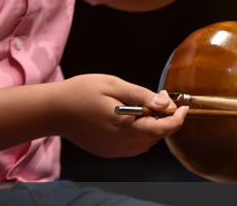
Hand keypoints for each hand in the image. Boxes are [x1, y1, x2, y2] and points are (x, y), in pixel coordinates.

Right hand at [53, 74, 186, 157]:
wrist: (53, 111)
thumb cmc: (81, 92)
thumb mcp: (113, 85)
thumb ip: (141, 95)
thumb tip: (164, 102)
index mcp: (125, 126)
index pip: (162, 129)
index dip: (177, 118)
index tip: (183, 106)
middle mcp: (121, 143)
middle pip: (156, 137)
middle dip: (166, 121)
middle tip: (164, 101)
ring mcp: (113, 150)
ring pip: (146, 144)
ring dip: (153, 129)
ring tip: (147, 109)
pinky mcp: (107, 152)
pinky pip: (132, 147)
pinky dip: (140, 136)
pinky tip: (133, 120)